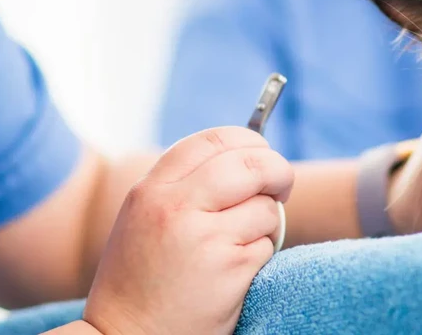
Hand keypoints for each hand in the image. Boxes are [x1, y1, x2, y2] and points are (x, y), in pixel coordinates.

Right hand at [82, 127, 293, 334]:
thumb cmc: (140, 281)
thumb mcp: (144, 219)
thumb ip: (183, 186)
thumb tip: (245, 158)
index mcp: (151, 190)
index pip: (212, 140)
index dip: (248, 142)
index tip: (261, 153)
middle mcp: (174, 206)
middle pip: (249, 163)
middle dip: (277, 170)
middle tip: (281, 186)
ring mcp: (204, 237)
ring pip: (264, 207)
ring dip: (266, 224)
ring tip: (240, 246)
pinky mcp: (230, 268)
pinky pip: (267, 246)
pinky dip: (261, 256)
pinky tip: (234, 273)